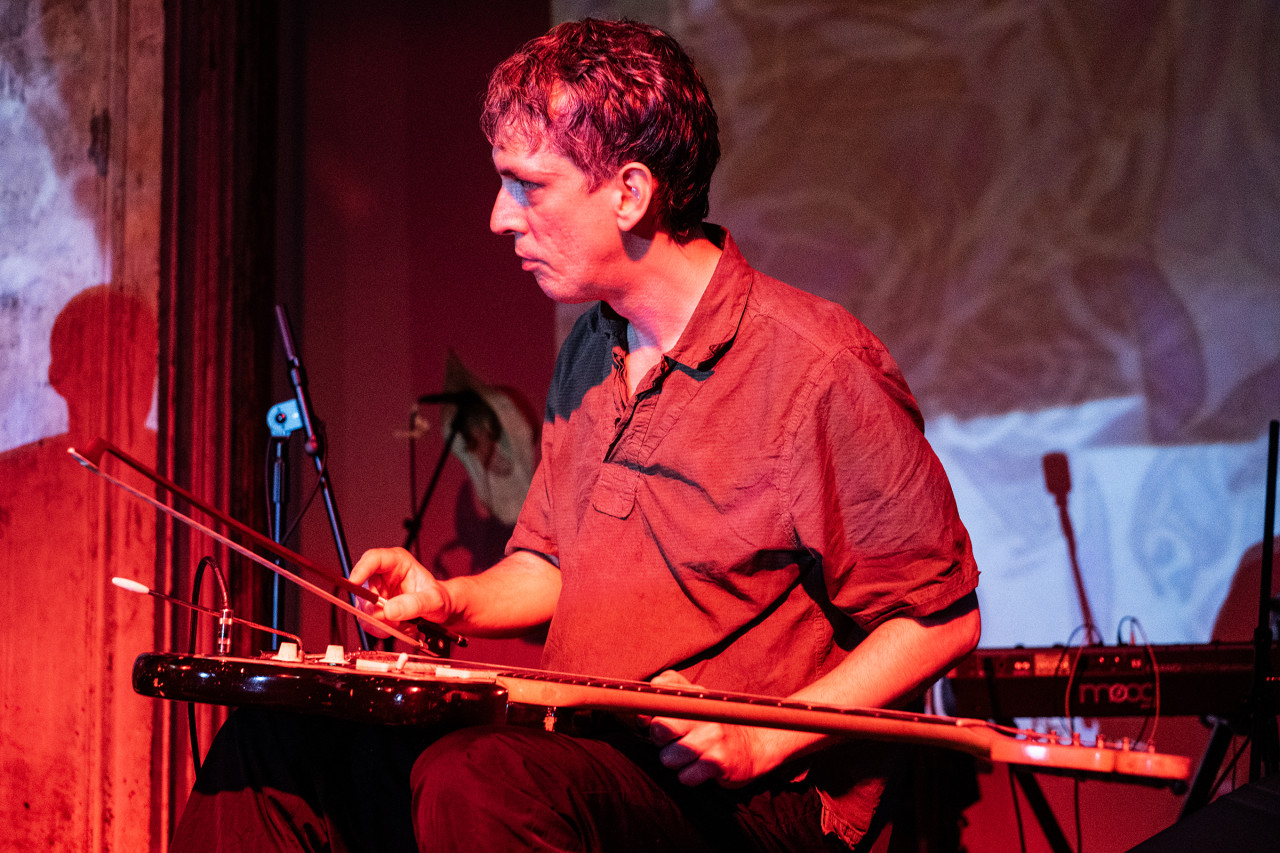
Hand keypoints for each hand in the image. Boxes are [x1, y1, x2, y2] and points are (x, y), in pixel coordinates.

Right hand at [348, 547, 451, 636]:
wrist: (441, 612)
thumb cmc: (439, 598)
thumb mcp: (434, 600)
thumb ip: (414, 604)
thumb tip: (388, 611)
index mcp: (398, 562)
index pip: (373, 559)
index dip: (361, 569)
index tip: (354, 582)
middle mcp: (383, 575)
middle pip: (363, 588)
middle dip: (374, 608)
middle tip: (390, 619)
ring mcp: (378, 593)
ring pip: (364, 609)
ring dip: (380, 622)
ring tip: (401, 625)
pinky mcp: (376, 609)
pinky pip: (369, 621)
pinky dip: (383, 629)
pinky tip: (399, 627)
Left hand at [644, 671, 765, 787]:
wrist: (755, 746)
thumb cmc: (715, 725)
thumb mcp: (697, 700)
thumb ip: (668, 693)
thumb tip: (642, 710)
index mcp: (696, 694)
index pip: (659, 693)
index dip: (647, 713)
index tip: (649, 721)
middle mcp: (705, 712)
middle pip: (660, 728)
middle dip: (660, 741)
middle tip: (674, 742)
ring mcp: (712, 737)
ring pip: (668, 758)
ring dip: (675, 762)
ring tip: (690, 756)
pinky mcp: (719, 762)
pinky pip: (685, 777)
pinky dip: (689, 777)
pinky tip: (701, 769)